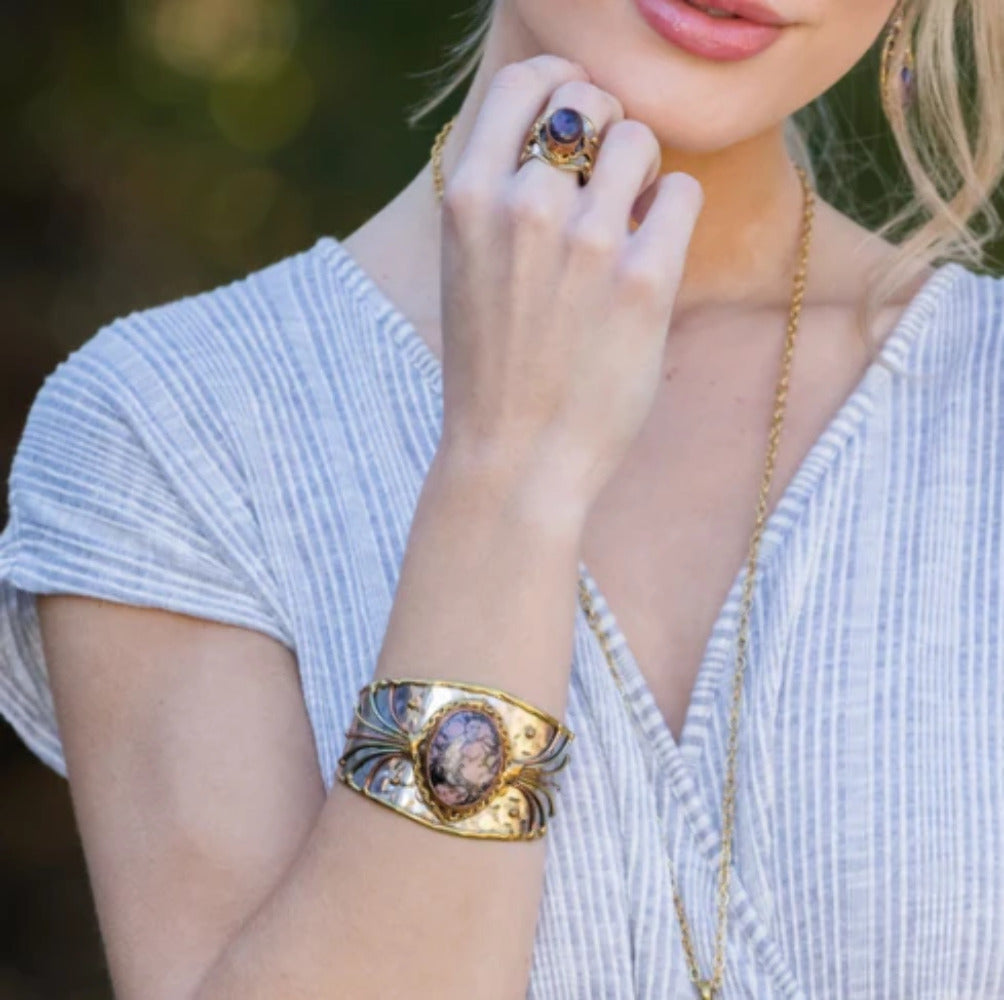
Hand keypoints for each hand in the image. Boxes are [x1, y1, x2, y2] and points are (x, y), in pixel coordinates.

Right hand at [436, 54, 703, 517]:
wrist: (513, 457)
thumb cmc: (492, 368)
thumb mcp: (466, 268)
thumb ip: (498, 197)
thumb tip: (564, 132)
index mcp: (469, 197)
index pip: (526, 82)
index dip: (561, 86)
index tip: (577, 116)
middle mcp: (524, 204)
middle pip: (593, 105)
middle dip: (608, 134)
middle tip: (607, 186)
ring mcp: (585, 239)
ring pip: (641, 141)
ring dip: (644, 173)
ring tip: (629, 224)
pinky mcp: (643, 278)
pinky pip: (681, 192)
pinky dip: (673, 213)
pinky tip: (651, 254)